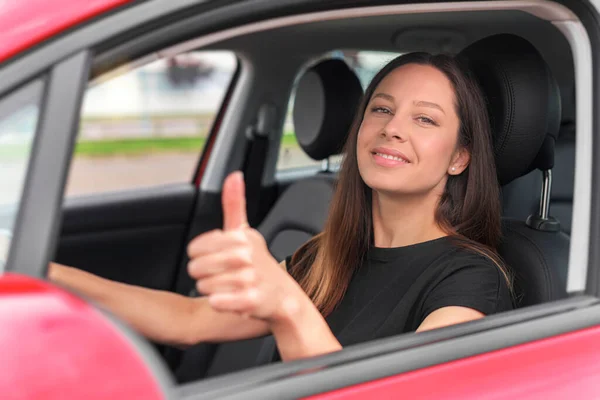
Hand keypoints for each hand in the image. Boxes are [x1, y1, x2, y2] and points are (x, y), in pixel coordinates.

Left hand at [187, 172, 303, 322]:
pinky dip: (219, 304)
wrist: (283, 297)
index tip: (215, 259)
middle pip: (196, 268)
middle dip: (204, 276)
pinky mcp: (250, 301)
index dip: (200, 257)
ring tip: (228, 288)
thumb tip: (234, 175)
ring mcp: (250, 278)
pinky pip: (216, 302)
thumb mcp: (246, 232)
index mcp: (241, 237)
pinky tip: (231, 300)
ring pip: (204, 287)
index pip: (195, 248)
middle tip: (221, 277)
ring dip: (212, 291)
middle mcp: (246, 255)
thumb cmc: (259, 264)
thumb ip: (235, 204)